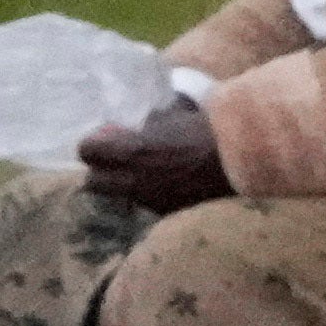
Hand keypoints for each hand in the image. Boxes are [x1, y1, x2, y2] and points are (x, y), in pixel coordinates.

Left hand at [68, 108, 232, 215]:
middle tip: (115, 159)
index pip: (87, 151)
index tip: (103, 138)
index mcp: (131, 151)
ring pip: (118, 196)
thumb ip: (140, 123)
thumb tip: (122, 128)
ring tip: (141, 171)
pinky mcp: (167, 211)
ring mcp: (149, 199)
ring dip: (123, 184)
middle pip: (93, 182)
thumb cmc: (203, 129)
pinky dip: (148, 193)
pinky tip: (165, 182)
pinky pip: (144, 203)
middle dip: (100, 170)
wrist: (238, 159)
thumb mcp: (167, 114)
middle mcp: (133, 181)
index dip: (92, 144)